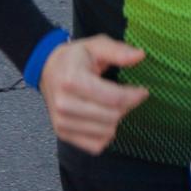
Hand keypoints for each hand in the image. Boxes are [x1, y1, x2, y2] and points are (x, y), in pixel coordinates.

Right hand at [41, 35, 149, 154]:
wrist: (47, 69)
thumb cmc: (74, 57)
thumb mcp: (96, 45)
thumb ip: (118, 51)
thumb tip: (140, 55)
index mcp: (72, 80)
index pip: (113, 99)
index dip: (134, 96)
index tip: (143, 91)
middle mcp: (64, 104)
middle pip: (112, 117)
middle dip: (127, 106)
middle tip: (127, 96)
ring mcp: (61, 122)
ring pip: (106, 132)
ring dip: (116, 120)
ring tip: (112, 104)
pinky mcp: (63, 134)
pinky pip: (95, 146)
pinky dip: (105, 134)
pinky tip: (103, 118)